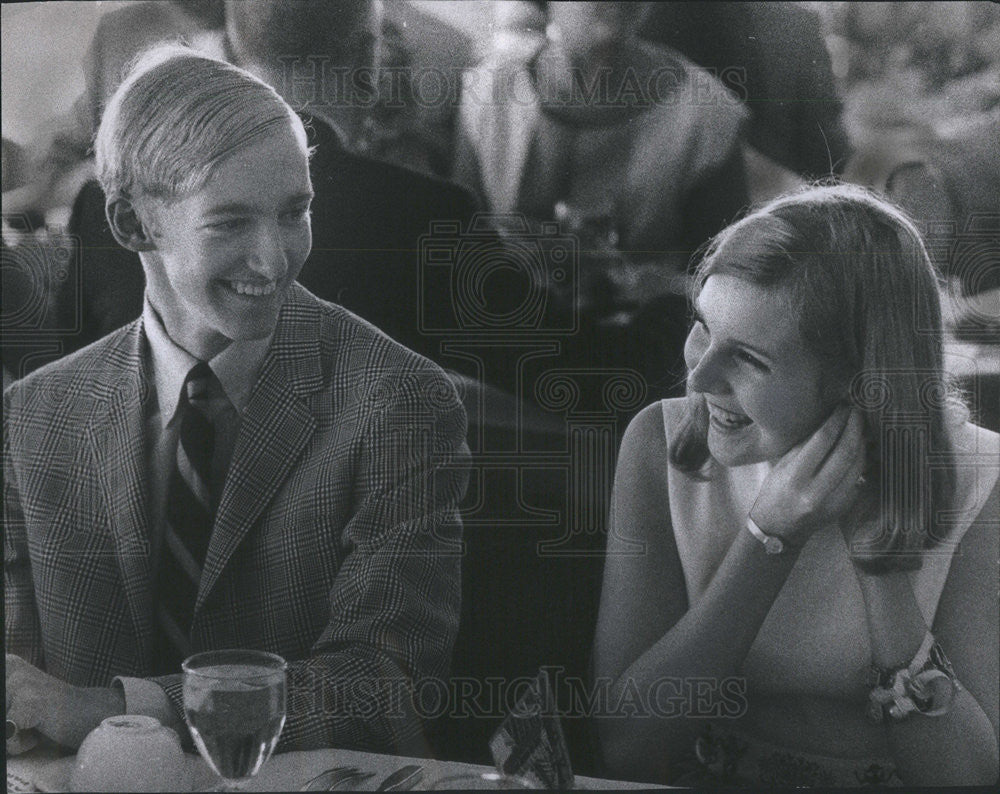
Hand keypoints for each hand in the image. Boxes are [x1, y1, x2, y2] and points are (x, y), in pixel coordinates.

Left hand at [5, 654, 124, 752]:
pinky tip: (40, 731)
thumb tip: (2, 722)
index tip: (17, 715)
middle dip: (7, 725)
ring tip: (31, 726)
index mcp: (5, 664)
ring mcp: (20, 683)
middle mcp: (9, 667)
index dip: (6, 714)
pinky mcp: (30, 702)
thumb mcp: (16, 702)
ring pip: (0, 724)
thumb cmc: (50, 713)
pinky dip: (20, 744)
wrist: (90, 713)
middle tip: (23, 722)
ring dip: (10, 736)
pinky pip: (8, 737)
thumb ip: (4, 705)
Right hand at [750, 405, 866, 546]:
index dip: (836, 420)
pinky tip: (859, 449)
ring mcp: (833, 502)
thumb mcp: (783, 466)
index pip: (822, 441)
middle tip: (857, 413)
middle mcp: (816, 491)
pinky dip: (861, 460)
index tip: (843, 407)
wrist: (779, 528)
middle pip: (845, 452)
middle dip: (854, 428)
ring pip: (857, 465)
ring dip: (861, 443)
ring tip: (860, 428)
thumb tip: (828, 420)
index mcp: (795, 477)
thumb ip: (804, 445)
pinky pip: (858, 478)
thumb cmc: (775, 492)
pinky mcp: (844, 507)